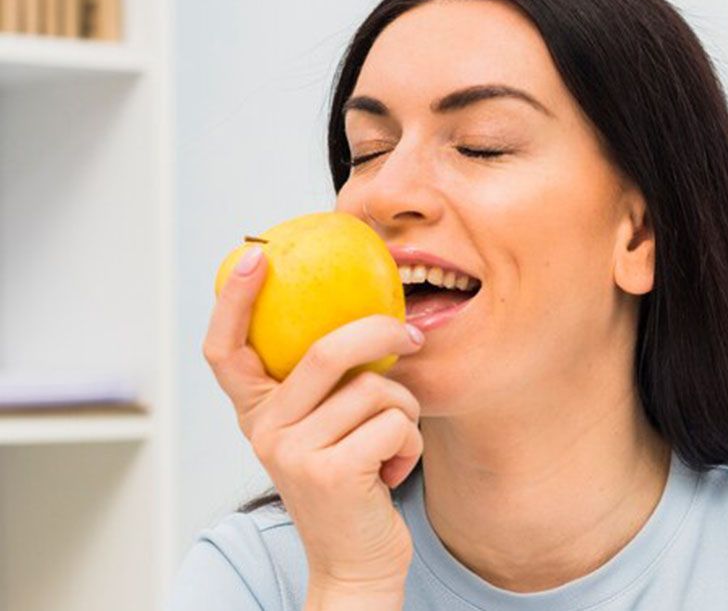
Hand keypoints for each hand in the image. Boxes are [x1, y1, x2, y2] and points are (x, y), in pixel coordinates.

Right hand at [202, 246, 422, 602]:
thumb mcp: (328, 428)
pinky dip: (410, 443)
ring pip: (374, 388)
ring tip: (390, 444)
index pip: (226, 350)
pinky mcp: (330, 473)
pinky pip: (394, 422)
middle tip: (411, 334)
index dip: (236, 300)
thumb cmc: (354, 482)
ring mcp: (292, 452)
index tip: (257, 255)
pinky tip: (392, 470)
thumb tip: (370, 316)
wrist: (357, 562)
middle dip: (381, 333)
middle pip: (325, 350)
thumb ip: (329, 384)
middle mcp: (264, 431)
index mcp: (258, 414)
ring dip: (403, 412)